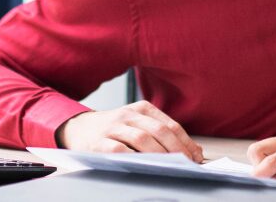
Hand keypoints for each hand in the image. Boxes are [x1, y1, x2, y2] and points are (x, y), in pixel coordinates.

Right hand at [55, 100, 204, 161]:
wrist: (79, 128)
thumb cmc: (114, 130)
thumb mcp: (137, 124)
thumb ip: (162, 134)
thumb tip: (193, 150)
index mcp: (141, 108)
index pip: (169, 125)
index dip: (185, 141)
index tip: (196, 156)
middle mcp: (128, 114)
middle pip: (158, 130)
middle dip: (176, 149)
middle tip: (187, 163)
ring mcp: (113, 127)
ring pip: (141, 138)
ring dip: (159, 154)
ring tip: (171, 166)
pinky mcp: (99, 142)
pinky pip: (119, 150)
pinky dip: (134, 158)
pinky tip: (144, 165)